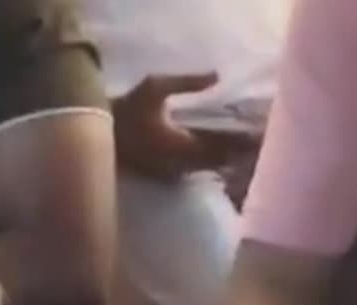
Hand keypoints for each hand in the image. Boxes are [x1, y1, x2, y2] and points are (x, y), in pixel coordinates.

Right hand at [113, 73, 257, 180]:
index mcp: (181, 145)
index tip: (260, 136)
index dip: (242, 143)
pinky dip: (210, 166)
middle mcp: (180, 165)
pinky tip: (219, 157)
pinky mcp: (164, 177)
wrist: (96, 136)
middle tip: (258, 145)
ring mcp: (172, 174)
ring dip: (225, 161)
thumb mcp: (153, 88)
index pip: (222, 148)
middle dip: (238, 154)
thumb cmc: (125, 110)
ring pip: (208, 170)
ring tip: (245, 152)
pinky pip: (195, 173)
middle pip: (219, 163)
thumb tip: (217, 75)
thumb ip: (186, 82)